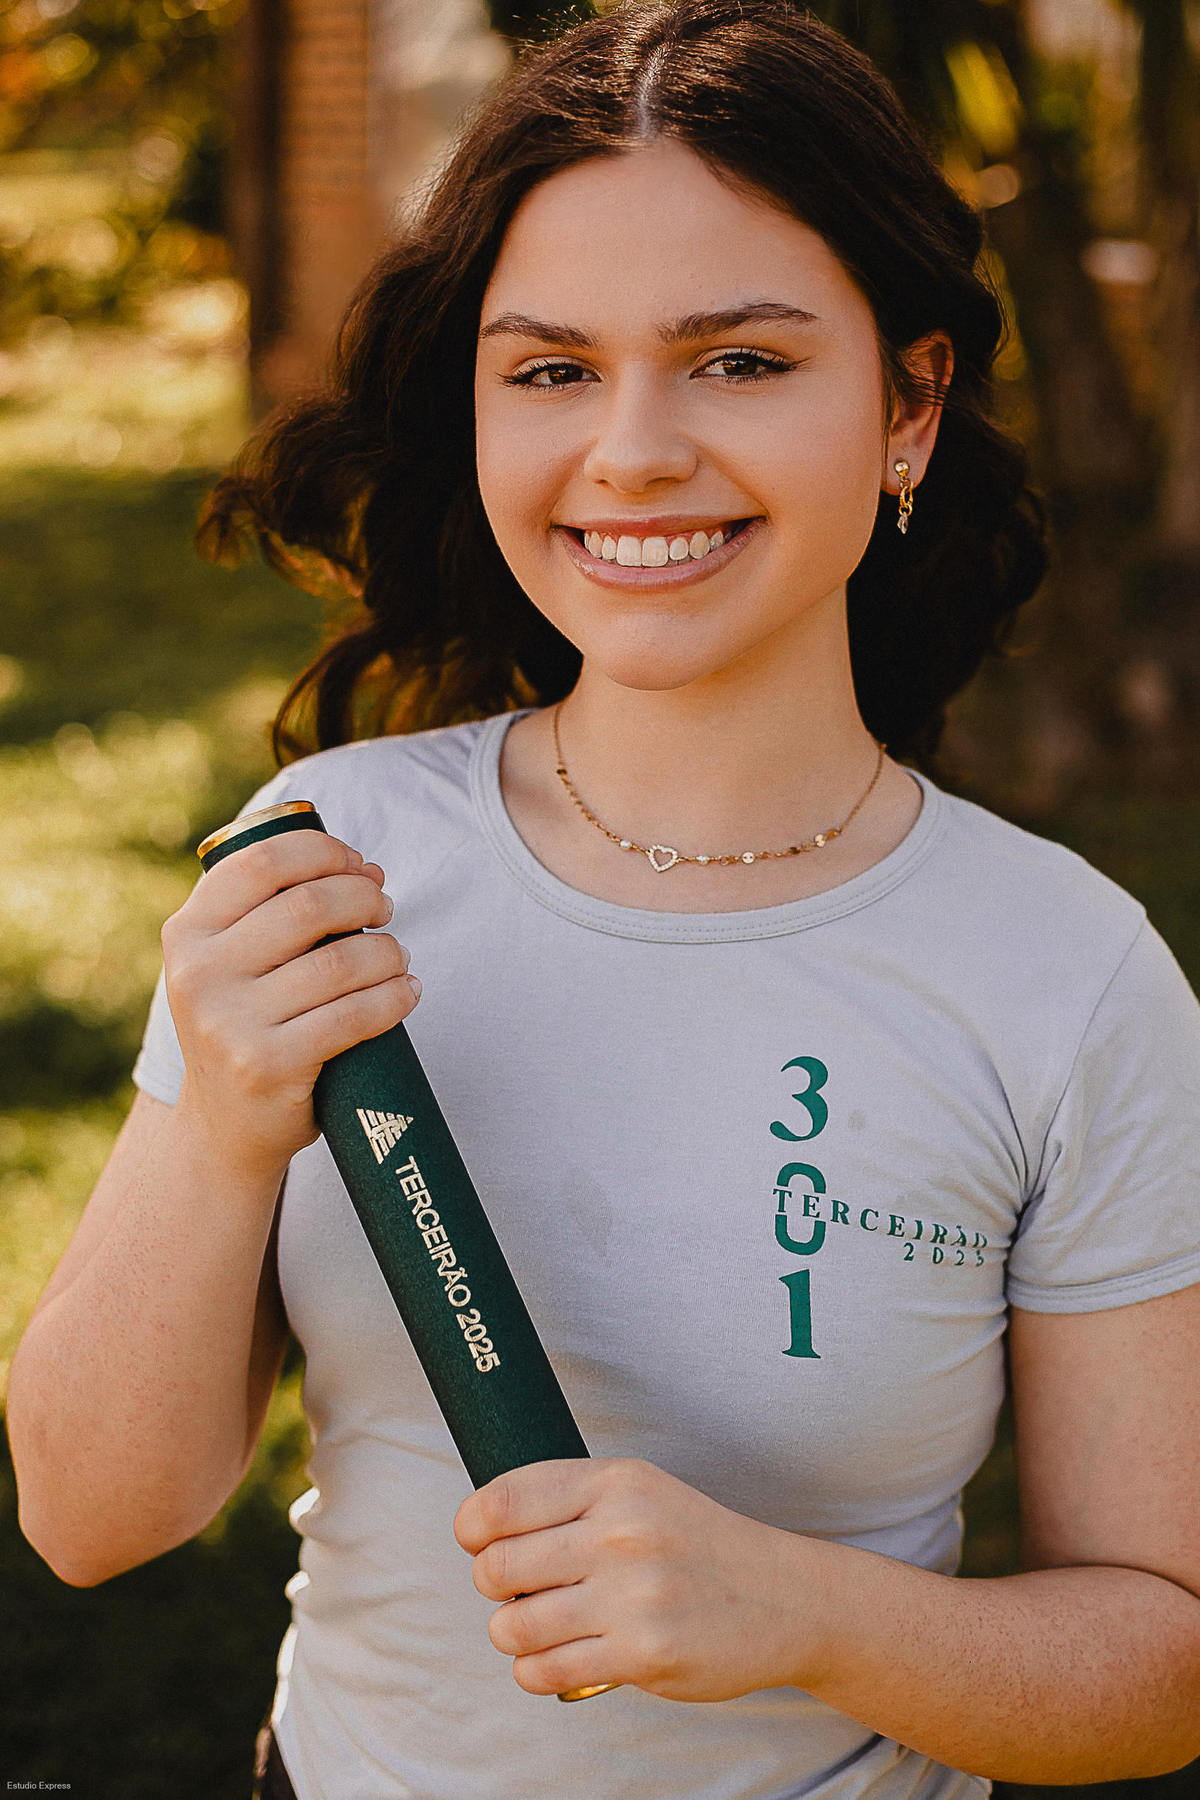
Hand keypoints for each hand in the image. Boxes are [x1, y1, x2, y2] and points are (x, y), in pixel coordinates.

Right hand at [161, 827, 419, 1178]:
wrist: (223, 1130)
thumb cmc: (246, 1027)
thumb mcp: (231, 963)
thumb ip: (270, 910)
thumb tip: (364, 868)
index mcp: (187, 932)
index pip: (264, 861)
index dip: (325, 852)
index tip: (361, 866)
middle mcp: (198, 973)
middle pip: (309, 905)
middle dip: (364, 899)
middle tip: (386, 911)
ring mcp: (229, 1022)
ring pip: (340, 961)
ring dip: (388, 952)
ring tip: (398, 958)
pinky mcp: (266, 1065)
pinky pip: (353, 1016)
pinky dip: (394, 997)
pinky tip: (406, 993)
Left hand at [453, 1457, 828, 1702]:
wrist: (782, 1598)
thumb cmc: (695, 1544)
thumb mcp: (640, 1492)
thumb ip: (570, 1499)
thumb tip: (482, 1525)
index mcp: (616, 1483)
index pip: (504, 1499)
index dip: (472, 1525)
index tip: (476, 1539)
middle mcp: (622, 1534)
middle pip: (497, 1566)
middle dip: (492, 1583)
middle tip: (517, 1588)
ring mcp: (632, 1597)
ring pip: (514, 1624)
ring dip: (511, 1632)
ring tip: (535, 1627)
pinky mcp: (642, 1656)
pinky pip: (545, 1671)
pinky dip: (534, 1670)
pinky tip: (554, 1659)